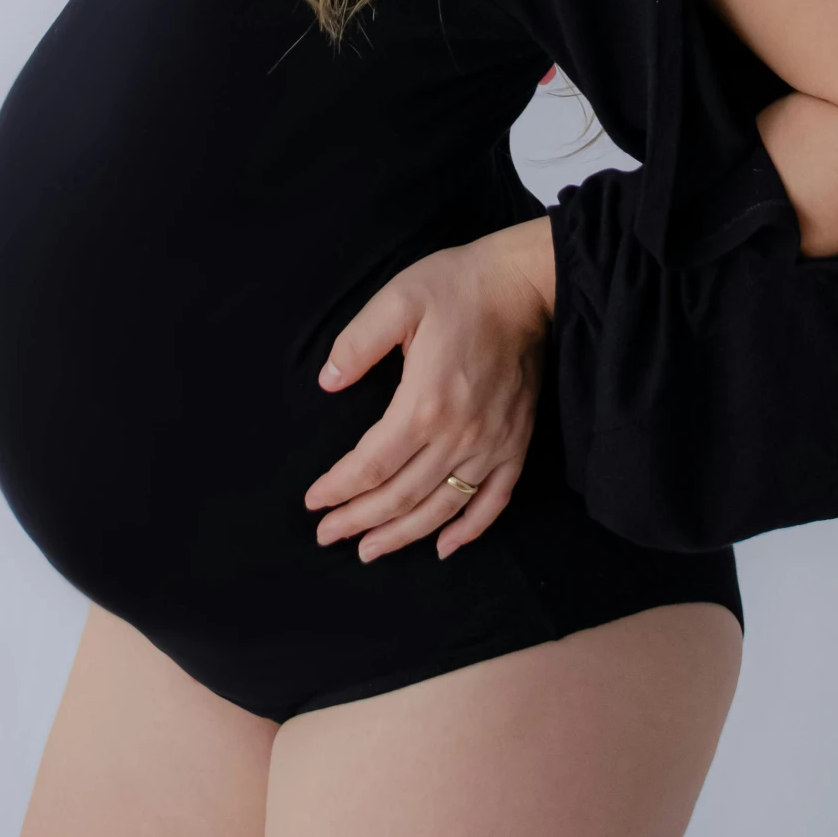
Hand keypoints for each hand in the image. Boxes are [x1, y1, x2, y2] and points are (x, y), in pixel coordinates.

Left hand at [304, 217, 556, 561]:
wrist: (524, 285)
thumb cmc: (457, 288)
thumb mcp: (397, 300)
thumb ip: (358, 343)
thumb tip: (327, 382)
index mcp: (424, 402)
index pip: (372, 464)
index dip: (339, 488)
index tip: (313, 502)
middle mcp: (459, 434)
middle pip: (401, 495)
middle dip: (359, 520)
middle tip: (327, 536)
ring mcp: (492, 443)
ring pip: (442, 507)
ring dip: (403, 535)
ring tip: (370, 551)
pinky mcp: (516, 443)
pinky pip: (494, 500)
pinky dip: (469, 530)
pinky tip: (445, 547)